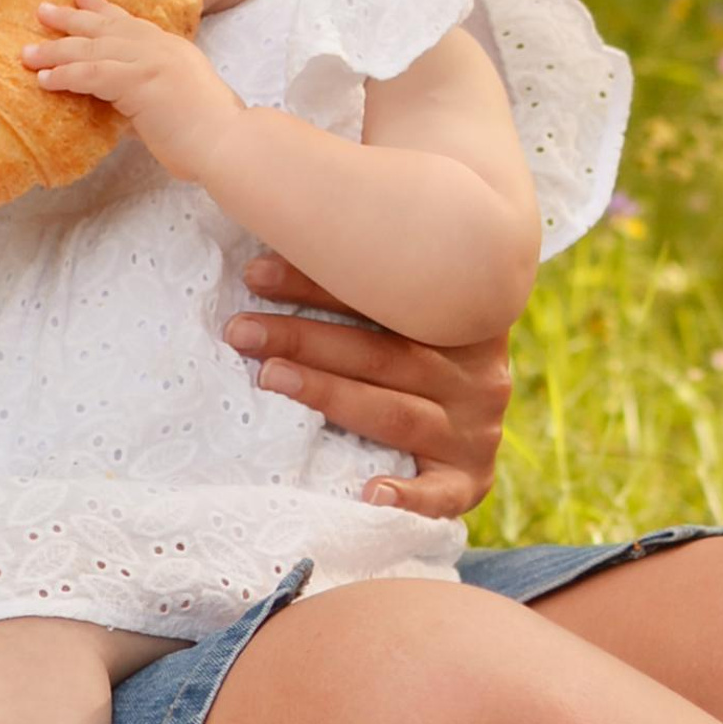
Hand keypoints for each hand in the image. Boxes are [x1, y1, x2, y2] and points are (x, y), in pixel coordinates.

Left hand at [25, 0, 242, 180]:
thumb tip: (123, 114)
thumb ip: (146, 103)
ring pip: (93, 47)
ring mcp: (152, 61)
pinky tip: (44, 80)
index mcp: (172, 50)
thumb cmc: (208, 137)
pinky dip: (66, 75)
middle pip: (107, 25)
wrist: (229, 144)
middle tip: (42, 9)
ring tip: (26, 53)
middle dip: (71, 17)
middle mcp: (161, 47)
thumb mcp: (174, 108)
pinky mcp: (141, 81)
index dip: (103, 8)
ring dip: (56, 50)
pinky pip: (93, 72)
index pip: (131, 22)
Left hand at [223, 254, 512, 516]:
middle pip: (379, 353)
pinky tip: (371, 493)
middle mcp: (475, 373)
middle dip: (302, 338)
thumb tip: (283, 226)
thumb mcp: (413, 312)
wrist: (483, 424)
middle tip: (240, 330)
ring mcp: (474, 430)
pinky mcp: (471, 482)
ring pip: (393, 412)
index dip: (316, 283)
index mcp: (462, 320)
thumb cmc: (421, 351)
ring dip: (329, 394)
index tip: (254, 273)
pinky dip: (410, 497)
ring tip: (271, 378)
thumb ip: (373, 283)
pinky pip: (442, 495)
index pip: (384, 296)